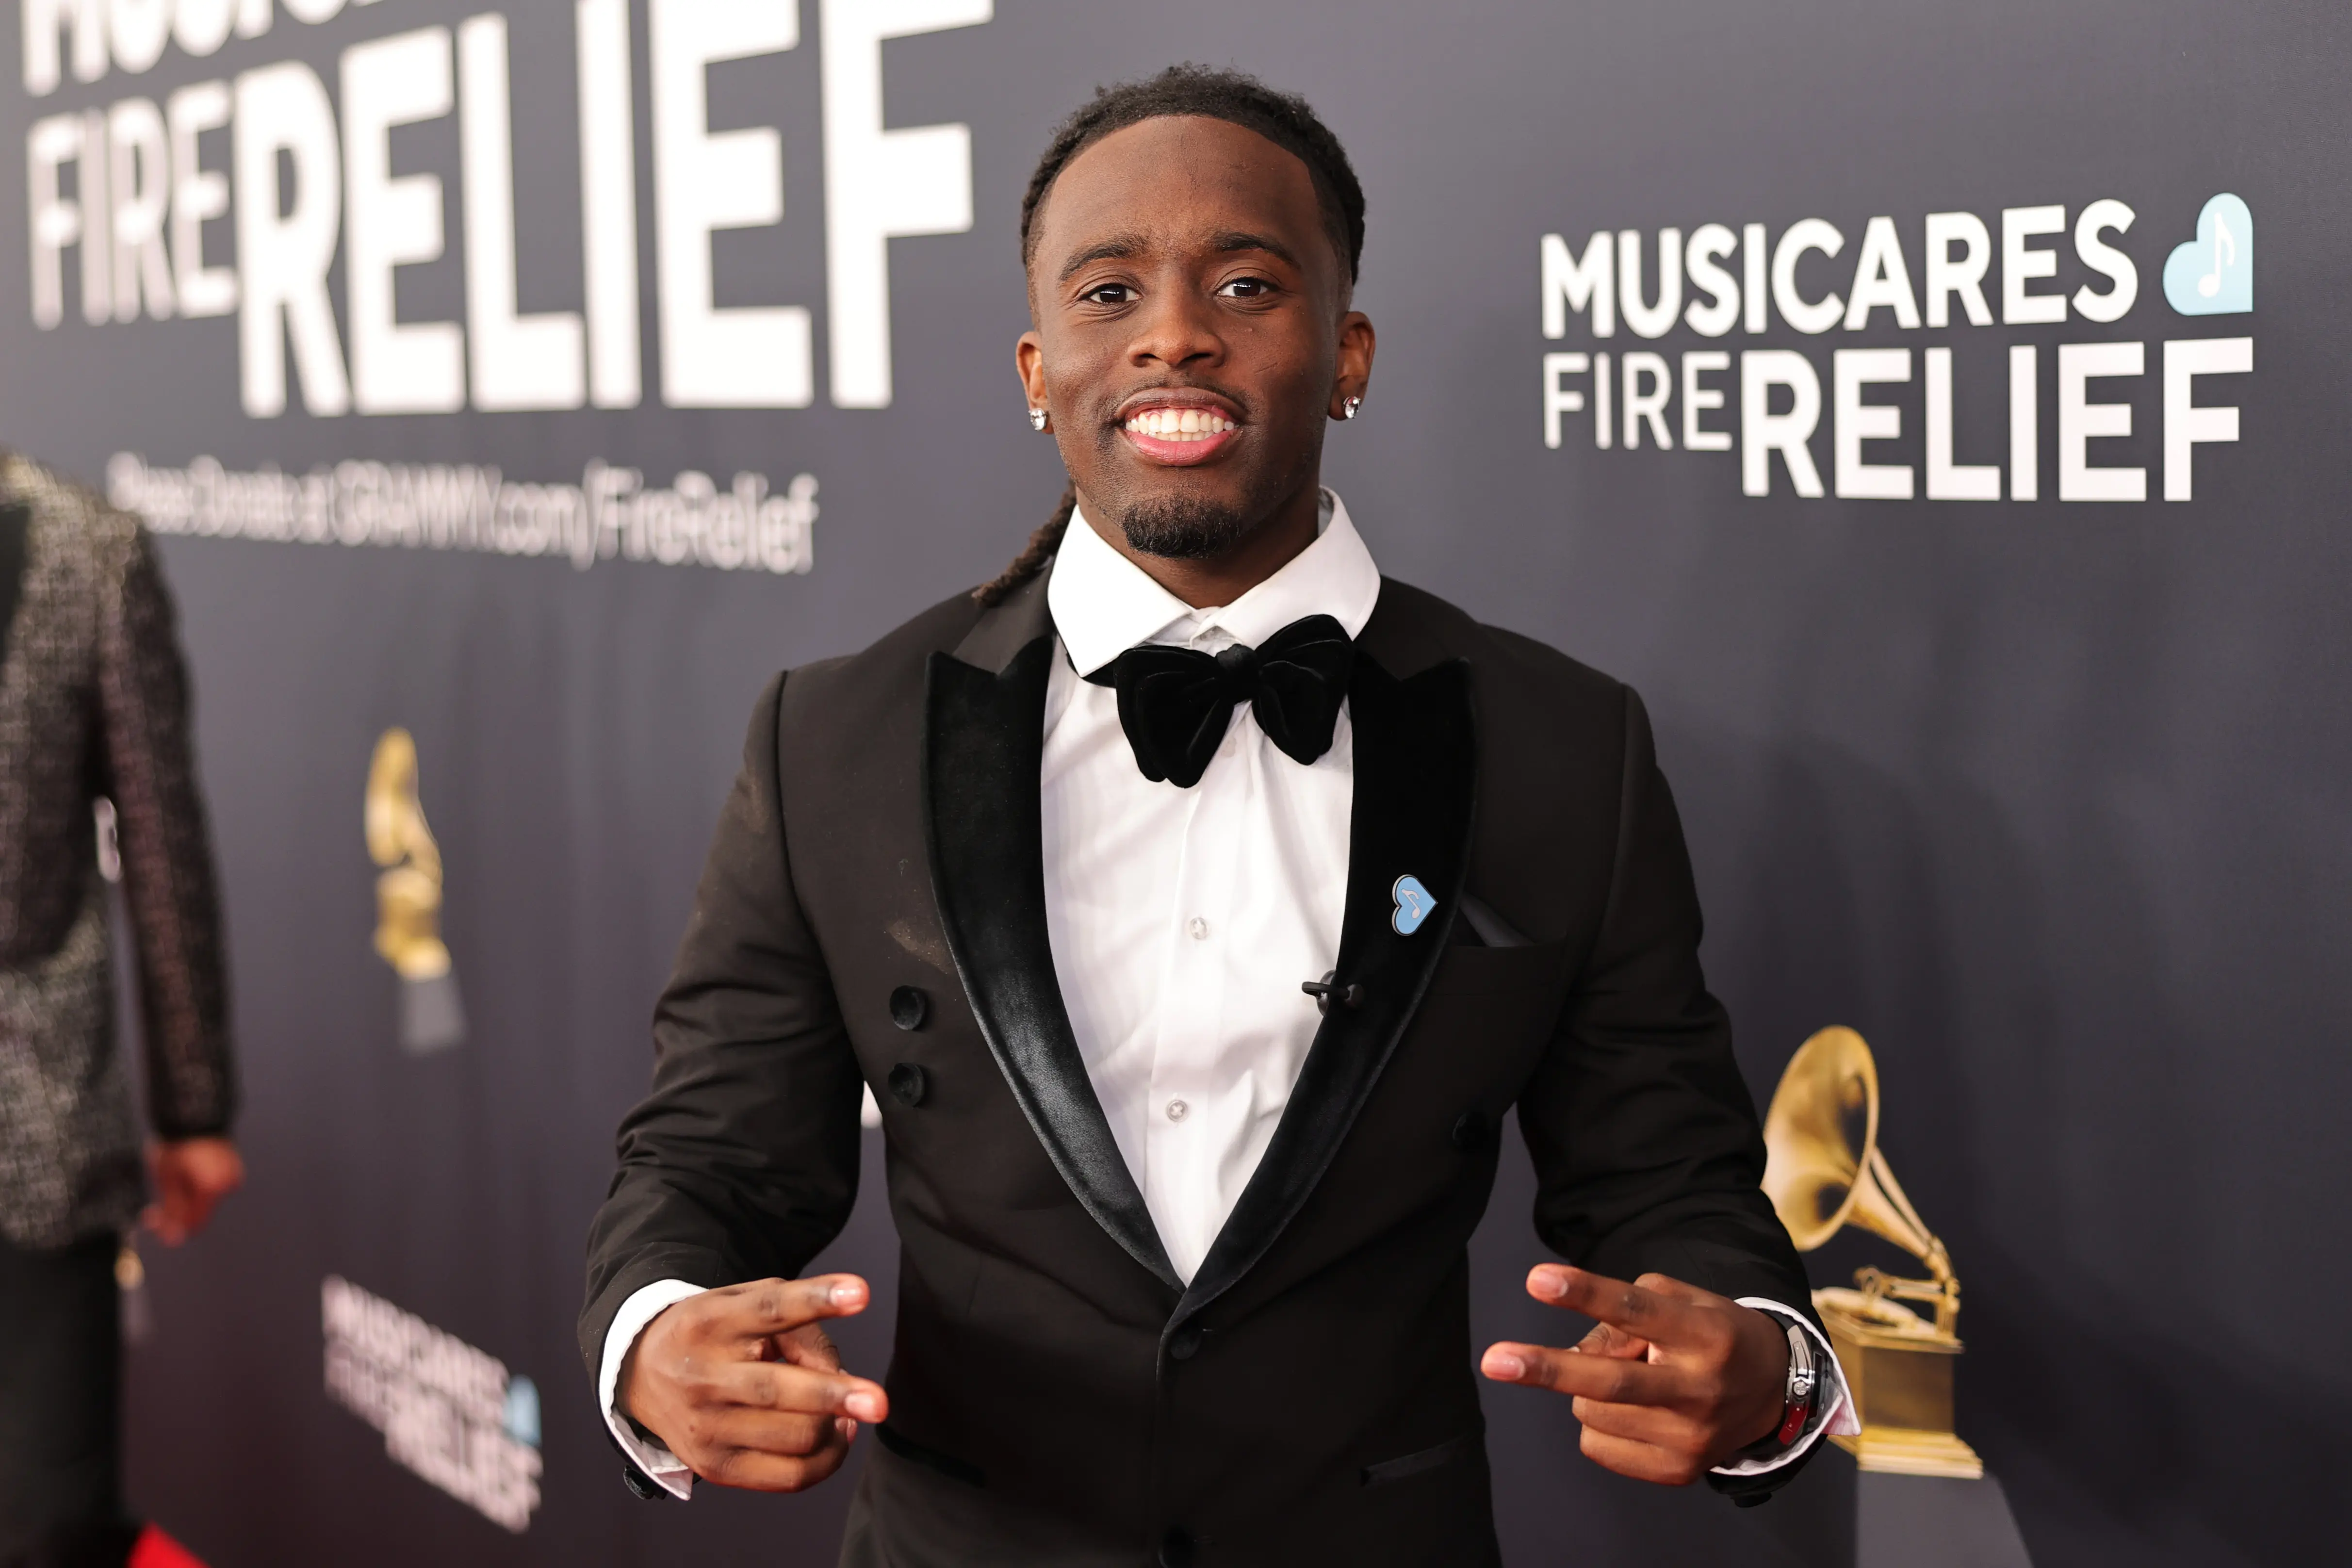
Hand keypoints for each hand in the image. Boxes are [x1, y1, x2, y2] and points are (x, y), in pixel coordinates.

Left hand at [143, 1137, 242, 1243]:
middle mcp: (228, 1186)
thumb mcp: (167, 1181)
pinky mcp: (232, 1169)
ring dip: (186, 1199)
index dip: (172, 1226)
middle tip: (155, 1205)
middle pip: (199, 1212)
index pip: (194, 1223)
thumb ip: (172, 1211)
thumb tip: (174, 1239)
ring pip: (204, 1202)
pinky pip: (212, 1189)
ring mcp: (233, 1177)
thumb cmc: (176, 1147)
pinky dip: (196, 1188)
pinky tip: (184, 1176)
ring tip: (171, 1182)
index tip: (151, 1219)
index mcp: (212, 1190)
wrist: (193, 1117)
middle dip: (177, 1211)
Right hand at [620, 1275, 887, 1492]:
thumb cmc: (715, 1333)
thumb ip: (798, 1325)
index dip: (816, 1300)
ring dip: (836, 1426)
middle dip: (835, 1397)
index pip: (769, 1310)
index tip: (860, 1293)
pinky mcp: (715, 1467)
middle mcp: (704, 1376)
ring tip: (849, 1411)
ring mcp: (706, 1427)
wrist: (644, 1373)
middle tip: (879, 1402)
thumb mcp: (745, 1304)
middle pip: (779, 1391)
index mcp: (712, 1322)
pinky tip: (835, 1436)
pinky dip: (827, 1460)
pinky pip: (790, 1477)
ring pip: (795, 1437)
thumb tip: (840, 1380)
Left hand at [1480, 1264, 1789, 1484]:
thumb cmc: (1712, 1333)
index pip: (1637, 1311)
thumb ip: (1625, 1310)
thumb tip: (1578, 1349)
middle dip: (1547, 1369)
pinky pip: (1598, 1446)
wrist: (1774, 1392)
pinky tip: (1633, 1411)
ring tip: (1632, 1377)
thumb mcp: (1681, 1300)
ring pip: (1592, 1411)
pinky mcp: (1678, 1472)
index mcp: (1705, 1335)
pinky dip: (1597, 1423)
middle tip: (1495, 1361)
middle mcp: (1700, 1389)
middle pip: (1610, 1382)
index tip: (1538, 1280)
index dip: (1585, 1294)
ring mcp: (1691, 1438)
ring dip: (1587, 1390)